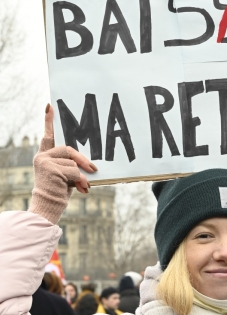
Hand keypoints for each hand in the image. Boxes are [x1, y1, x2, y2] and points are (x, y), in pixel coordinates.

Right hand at [28, 104, 97, 223]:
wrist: (48, 207)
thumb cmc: (59, 192)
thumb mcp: (66, 175)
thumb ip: (72, 165)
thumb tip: (90, 165)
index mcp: (46, 156)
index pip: (48, 136)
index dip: (48, 121)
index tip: (50, 107)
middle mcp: (42, 157)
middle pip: (69, 150)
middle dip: (83, 160)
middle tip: (94, 169)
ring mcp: (44, 162)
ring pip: (73, 162)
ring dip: (81, 176)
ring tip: (83, 187)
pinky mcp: (49, 168)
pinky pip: (73, 170)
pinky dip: (80, 180)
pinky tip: (80, 189)